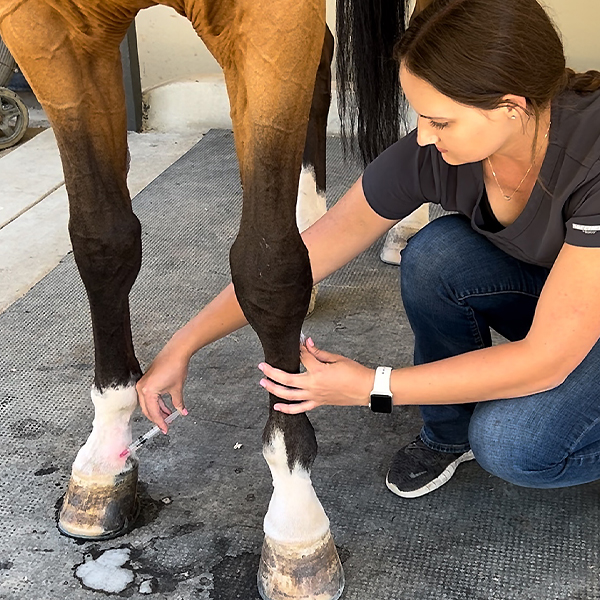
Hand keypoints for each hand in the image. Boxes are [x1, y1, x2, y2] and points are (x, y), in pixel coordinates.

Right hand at [136, 347, 189, 431]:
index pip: (153, 412)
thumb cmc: (175, 366)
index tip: (166, 429)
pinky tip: (166, 406)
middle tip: (166, 425)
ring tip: (169, 416)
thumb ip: (178, 403)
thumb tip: (182, 411)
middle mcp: (142, 388)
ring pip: (148, 403)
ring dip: (158, 410)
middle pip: (147, 409)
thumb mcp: (177, 389)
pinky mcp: (147, 380)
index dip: (160, 422)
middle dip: (157, 418)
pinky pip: (150, 396)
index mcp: (147, 391)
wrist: (176, 351)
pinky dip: (157, 402)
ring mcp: (143, 383)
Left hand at [258, 337, 373, 413]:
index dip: (296, 348)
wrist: (365, 389)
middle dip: (272, 372)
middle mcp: (313, 385)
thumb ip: (318, 352)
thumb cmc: (354, 372)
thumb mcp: (336, 358)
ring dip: (274, 389)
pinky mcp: (318, 402)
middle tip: (262, 366)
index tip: (293, 342)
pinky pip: (300, 408)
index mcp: (318, 371)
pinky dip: (287, 409)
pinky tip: (277, 406)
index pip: (301, 357)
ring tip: (263, 383)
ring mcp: (315, 396)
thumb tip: (305, 343)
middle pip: (287, 379)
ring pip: (289, 395)